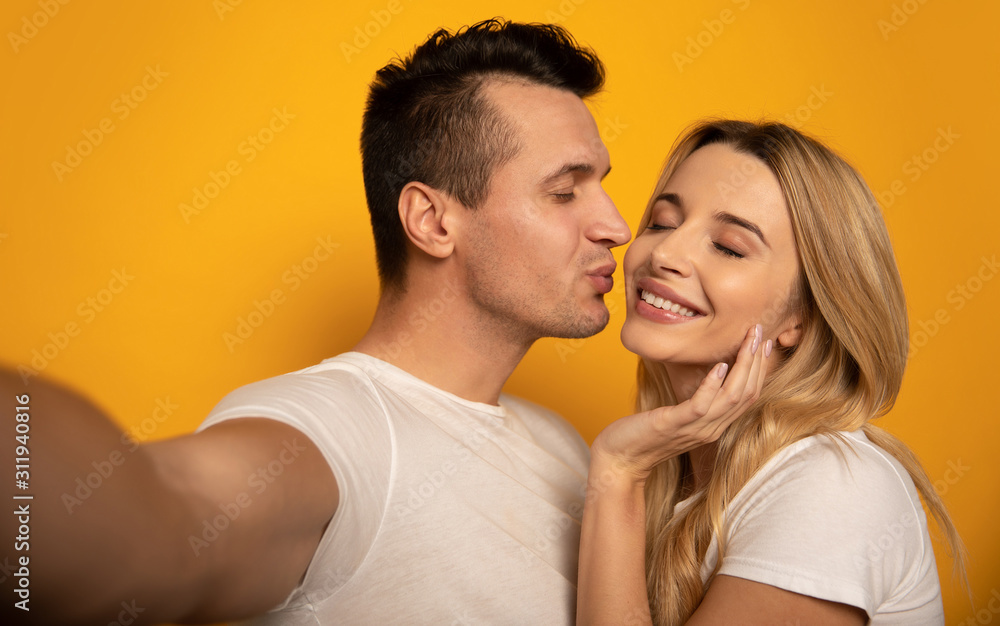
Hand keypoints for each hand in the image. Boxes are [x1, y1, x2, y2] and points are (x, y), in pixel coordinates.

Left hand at [593, 323, 770, 481]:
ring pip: (731, 397)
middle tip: (760, 332)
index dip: (759, 370)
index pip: (748, 396)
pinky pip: (701, 405)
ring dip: (743, 366)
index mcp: (715, 425)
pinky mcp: (675, 424)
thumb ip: (698, 401)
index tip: (763, 343)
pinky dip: (712, 384)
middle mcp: (711, 429)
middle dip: (756, 361)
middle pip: (746, 394)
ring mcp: (695, 429)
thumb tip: (710, 374)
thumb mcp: (679, 415)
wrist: (621, 460)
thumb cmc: (646, 433)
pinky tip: (719, 365)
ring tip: (748, 341)